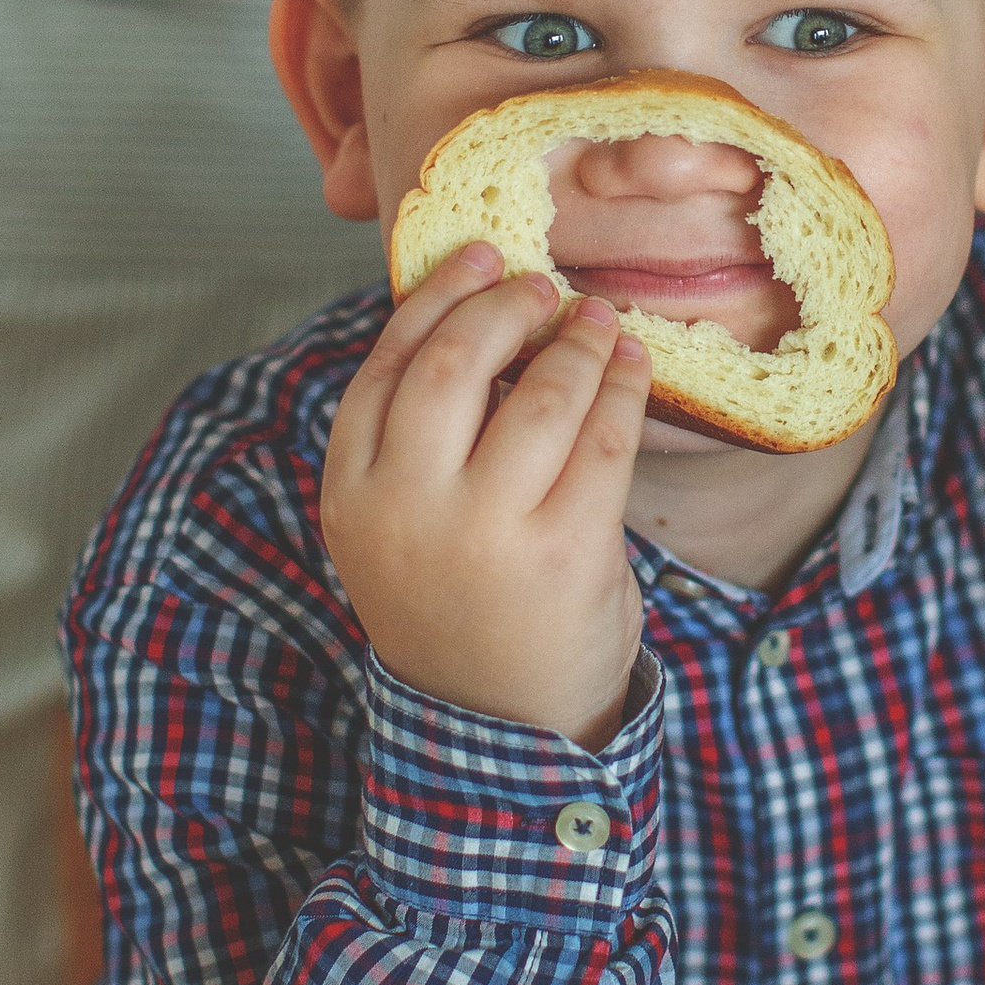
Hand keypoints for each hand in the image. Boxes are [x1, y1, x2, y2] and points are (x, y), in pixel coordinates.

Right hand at [321, 247, 650, 745]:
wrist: (501, 727)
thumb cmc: (459, 601)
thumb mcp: (402, 523)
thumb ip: (422, 438)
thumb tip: (484, 312)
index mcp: (352, 493)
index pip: (386, 365)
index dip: (434, 298)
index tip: (478, 257)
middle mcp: (406, 508)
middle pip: (452, 366)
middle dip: (503, 308)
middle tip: (541, 285)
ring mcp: (485, 532)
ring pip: (539, 395)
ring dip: (576, 344)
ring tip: (596, 323)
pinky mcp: (565, 552)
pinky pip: (604, 441)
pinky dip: (623, 390)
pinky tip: (632, 366)